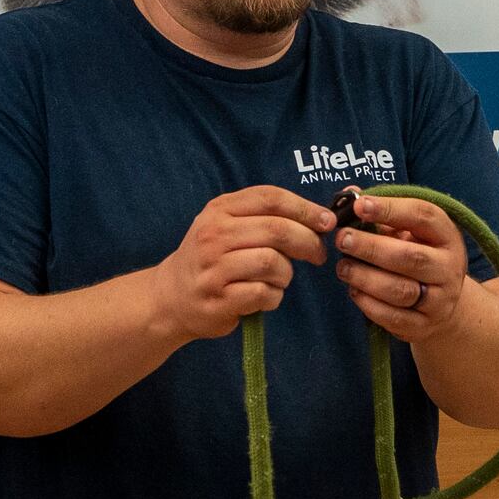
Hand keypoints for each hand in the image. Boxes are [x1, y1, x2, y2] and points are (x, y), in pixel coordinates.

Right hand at [151, 188, 336, 346]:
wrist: (171, 296)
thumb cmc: (211, 258)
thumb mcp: (226, 225)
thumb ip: (264, 217)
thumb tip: (319, 219)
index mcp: (219, 210)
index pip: (270, 198)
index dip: (305, 208)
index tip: (327, 221)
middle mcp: (213, 235)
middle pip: (277, 230)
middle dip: (308, 242)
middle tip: (318, 254)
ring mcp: (214, 268)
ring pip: (273, 263)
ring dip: (287, 273)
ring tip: (280, 278)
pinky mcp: (219, 299)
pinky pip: (264, 293)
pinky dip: (275, 296)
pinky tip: (266, 296)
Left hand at [332, 193, 468, 344]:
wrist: (444, 302)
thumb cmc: (418, 254)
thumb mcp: (410, 231)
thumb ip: (383, 213)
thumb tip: (349, 195)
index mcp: (447, 235)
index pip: (423, 216)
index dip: (390, 208)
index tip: (359, 205)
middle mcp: (449, 268)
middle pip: (410, 257)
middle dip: (371, 247)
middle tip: (342, 239)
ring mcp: (439, 300)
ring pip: (400, 290)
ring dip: (365, 278)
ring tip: (343, 267)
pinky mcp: (424, 326)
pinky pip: (393, 317)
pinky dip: (368, 304)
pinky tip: (353, 290)